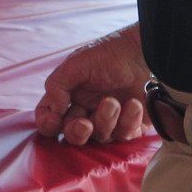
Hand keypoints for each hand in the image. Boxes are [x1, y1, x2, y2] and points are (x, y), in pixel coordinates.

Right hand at [35, 26, 153, 145]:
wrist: (144, 53)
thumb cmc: (109, 55)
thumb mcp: (77, 63)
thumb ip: (58, 84)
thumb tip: (55, 110)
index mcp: (69, 96)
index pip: (49, 116)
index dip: (47, 124)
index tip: (55, 120)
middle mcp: (87, 111)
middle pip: (73, 135)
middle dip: (77, 132)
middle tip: (85, 124)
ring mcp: (109, 121)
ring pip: (100, 137)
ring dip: (106, 121)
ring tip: (115, 102)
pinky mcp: (130, 127)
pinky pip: (125, 136)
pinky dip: (128, 121)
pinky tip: (134, 103)